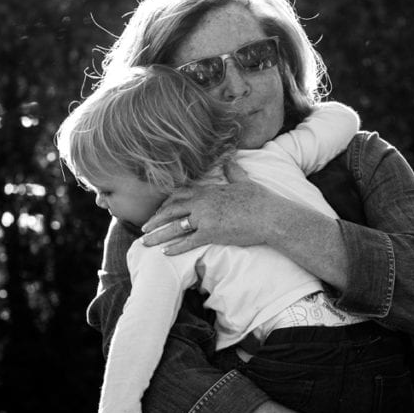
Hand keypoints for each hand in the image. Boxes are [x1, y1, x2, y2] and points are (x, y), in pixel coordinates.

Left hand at [140, 160, 284, 255]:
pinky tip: (165, 253)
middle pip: (171, 210)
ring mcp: (205, 218)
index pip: (180, 195)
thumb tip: (231, 159)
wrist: (270, 216)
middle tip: (143, 228)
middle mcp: (203, 202)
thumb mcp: (245, 182)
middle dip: (155, 219)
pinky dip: (175, 248)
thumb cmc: (261, 200)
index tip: (158, 211)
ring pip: (174, 227)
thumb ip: (234, 172)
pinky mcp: (211, 233)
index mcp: (209, 190)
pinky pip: (188, 242)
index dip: (167, 203)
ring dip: (158, 235)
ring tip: (146, 242)